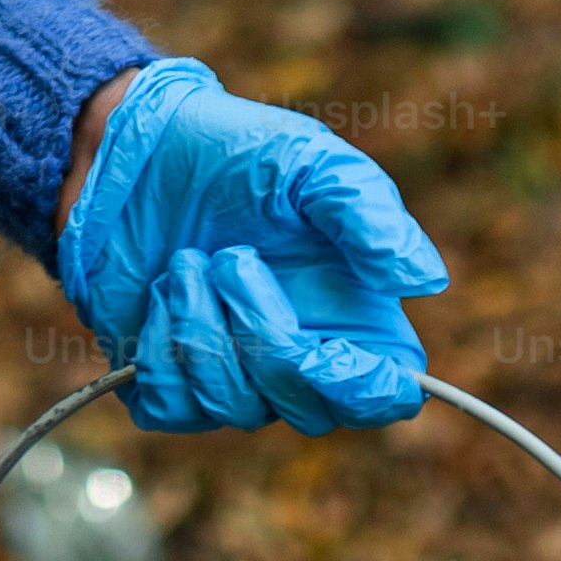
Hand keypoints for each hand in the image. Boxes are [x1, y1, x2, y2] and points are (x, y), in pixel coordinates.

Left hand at [53, 59, 447, 433]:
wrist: (135, 151)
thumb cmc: (235, 151)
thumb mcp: (309, 162)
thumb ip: (366, 214)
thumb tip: (424, 280)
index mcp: (353, 313)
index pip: (384, 395)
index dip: (363, 391)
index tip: (321, 353)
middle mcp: (301, 356)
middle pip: (308, 409)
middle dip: (264, 339)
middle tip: (231, 257)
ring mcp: (234, 374)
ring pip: (235, 408)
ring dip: (202, 328)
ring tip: (186, 259)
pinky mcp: (170, 379)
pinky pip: (172, 406)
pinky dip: (159, 347)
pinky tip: (160, 291)